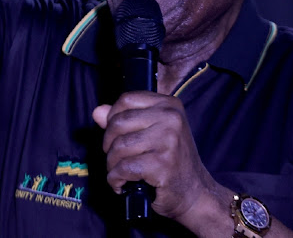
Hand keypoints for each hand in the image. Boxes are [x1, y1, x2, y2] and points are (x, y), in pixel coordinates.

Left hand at [92, 92, 222, 222]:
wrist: (195, 193)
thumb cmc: (171, 162)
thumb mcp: (152, 133)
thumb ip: (125, 120)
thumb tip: (97, 111)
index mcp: (169, 104)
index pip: (126, 99)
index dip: (112, 118)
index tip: (114, 135)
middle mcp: (171, 117)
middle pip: (118, 123)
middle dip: (109, 145)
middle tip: (115, 159)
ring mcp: (168, 140)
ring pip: (119, 146)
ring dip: (112, 165)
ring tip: (120, 173)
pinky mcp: (162, 163)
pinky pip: (124, 168)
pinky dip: (115, 179)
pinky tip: (122, 184)